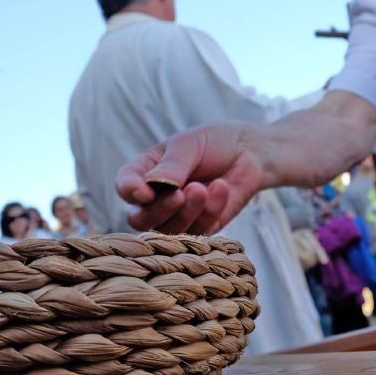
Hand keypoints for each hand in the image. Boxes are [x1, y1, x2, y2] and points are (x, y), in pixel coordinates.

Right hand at [116, 123, 265, 234]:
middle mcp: (156, 198)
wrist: (250, 153)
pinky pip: (199, 231)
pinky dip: (210, 210)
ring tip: (204, 188)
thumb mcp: (190, 144)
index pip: (125, 187)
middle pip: (140, 220)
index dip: (130, 192)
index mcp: (145, 173)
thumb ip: (172, 164)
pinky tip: (221, 187)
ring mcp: (177, 216)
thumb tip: (153, 185)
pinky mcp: (201, 228)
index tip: (145, 191)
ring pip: (168, 231)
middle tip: (180, 194)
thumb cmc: (214, 143)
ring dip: (187, 212)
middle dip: (160, 210)